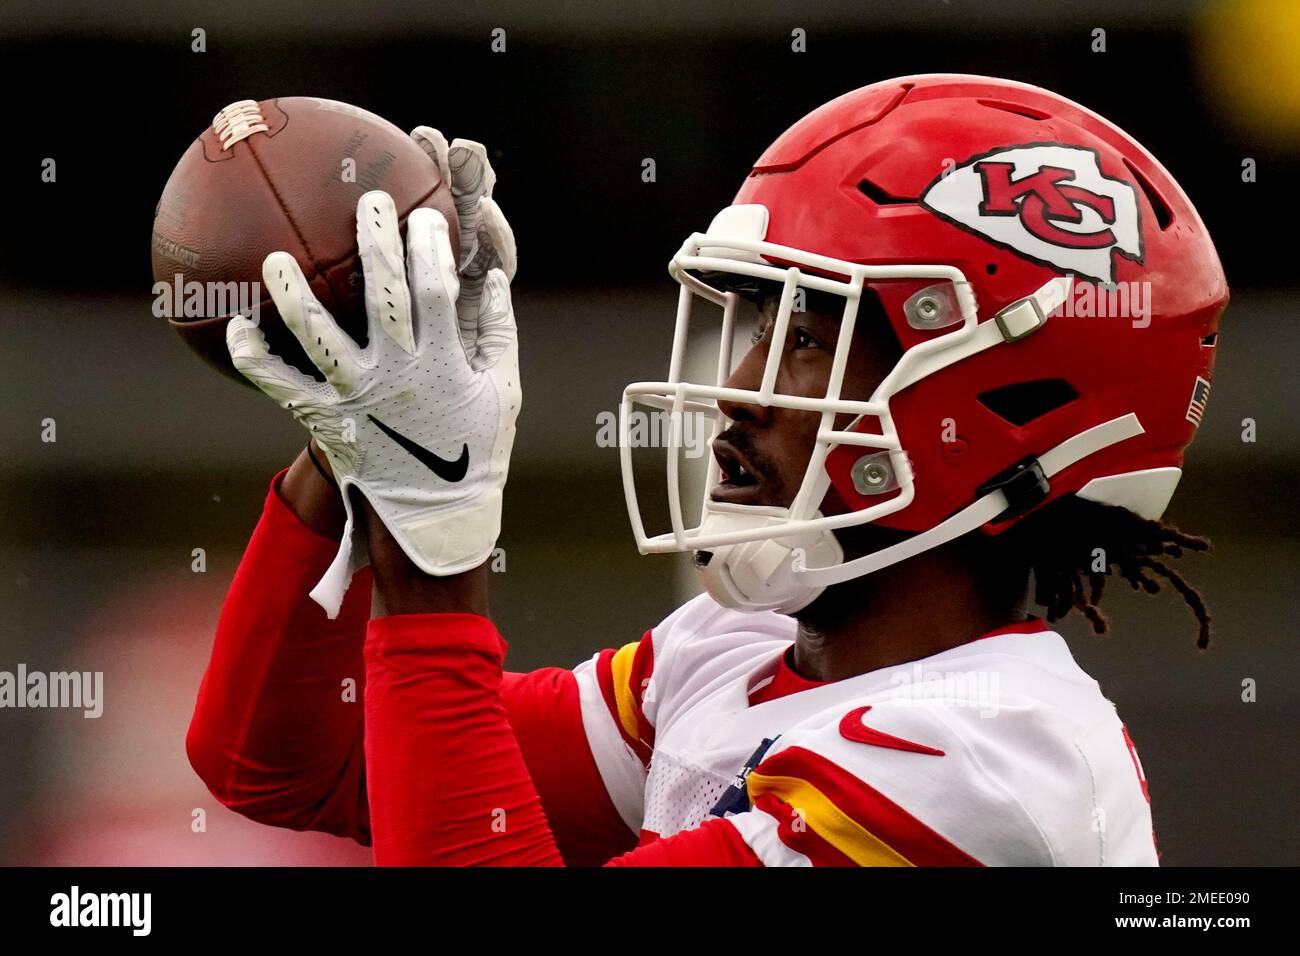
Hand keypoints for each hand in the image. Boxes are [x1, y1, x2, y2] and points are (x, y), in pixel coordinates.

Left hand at [227, 189, 519, 617]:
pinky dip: (256, 359)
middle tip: (367, 200)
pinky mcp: (327, 419)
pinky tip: (236, 329)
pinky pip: (282, 386)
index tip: (425, 215)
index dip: (431, 246)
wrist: (437, 516)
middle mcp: (398, 374)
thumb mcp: (503, 392)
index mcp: (444, 363)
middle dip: (375, 240)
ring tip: (278, 257)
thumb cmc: (475, 451)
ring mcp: (358, 396)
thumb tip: (493, 278)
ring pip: (318, 335)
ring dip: (295, 293)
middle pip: (382, 294)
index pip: (438, 289)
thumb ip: (499, 334)